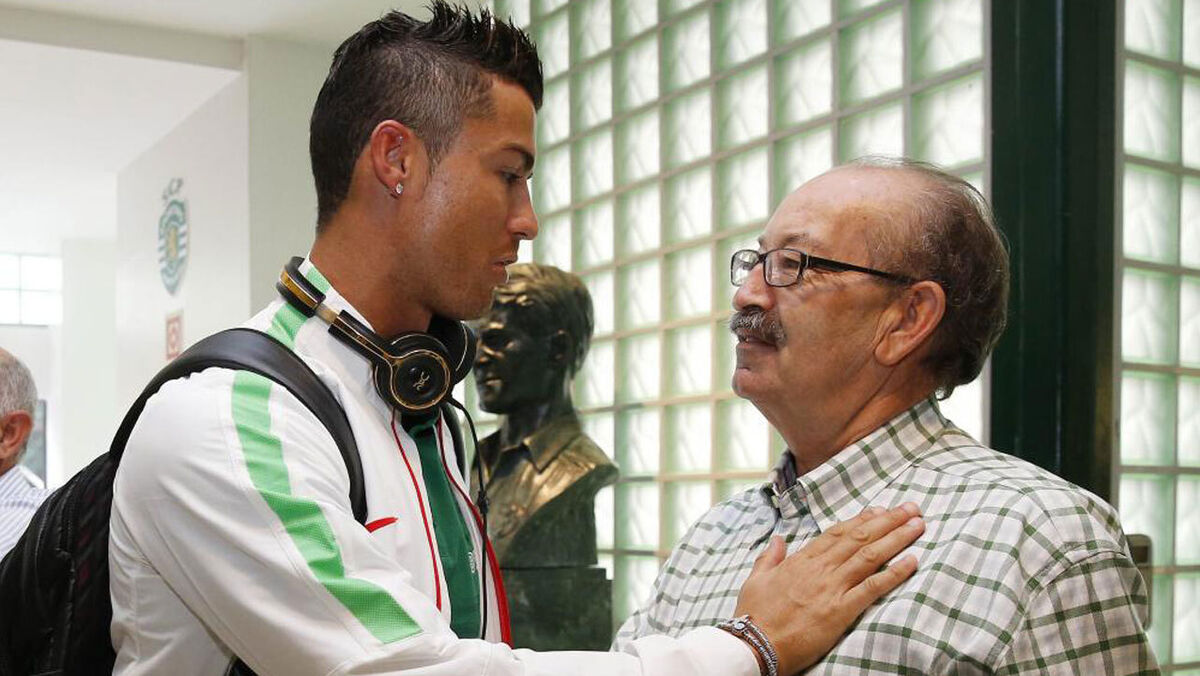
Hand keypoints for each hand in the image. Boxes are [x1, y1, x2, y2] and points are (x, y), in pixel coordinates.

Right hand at [733, 503, 923, 674]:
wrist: (755, 644)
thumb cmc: (754, 615)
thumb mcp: (755, 580)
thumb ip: (769, 557)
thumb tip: (777, 539)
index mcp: (801, 560)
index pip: (837, 533)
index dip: (862, 519)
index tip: (880, 510)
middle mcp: (820, 569)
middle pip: (860, 537)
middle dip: (888, 520)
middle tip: (910, 508)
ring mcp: (832, 588)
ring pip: (870, 556)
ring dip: (897, 537)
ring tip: (917, 524)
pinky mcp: (841, 610)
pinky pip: (873, 588)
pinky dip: (894, 572)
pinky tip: (912, 561)